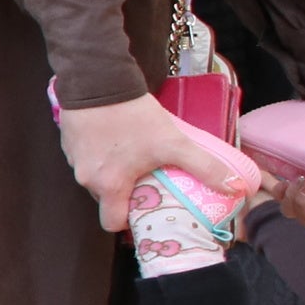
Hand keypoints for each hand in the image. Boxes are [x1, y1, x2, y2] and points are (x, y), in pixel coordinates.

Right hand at [53, 92, 255, 234]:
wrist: (98, 80)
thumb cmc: (132, 117)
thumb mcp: (173, 142)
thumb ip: (204, 167)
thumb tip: (236, 189)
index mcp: (109, 186)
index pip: (113, 223)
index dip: (130, 219)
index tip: (145, 207)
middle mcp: (87, 180)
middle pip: (106, 200)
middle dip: (124, 192)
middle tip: (144, 176)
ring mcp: (74, 162)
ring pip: (95, 179)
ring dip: (111, 171)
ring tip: (130, 152)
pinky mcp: (68, 144)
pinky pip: (85, 159)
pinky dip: (99, 154)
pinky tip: (113, 137)